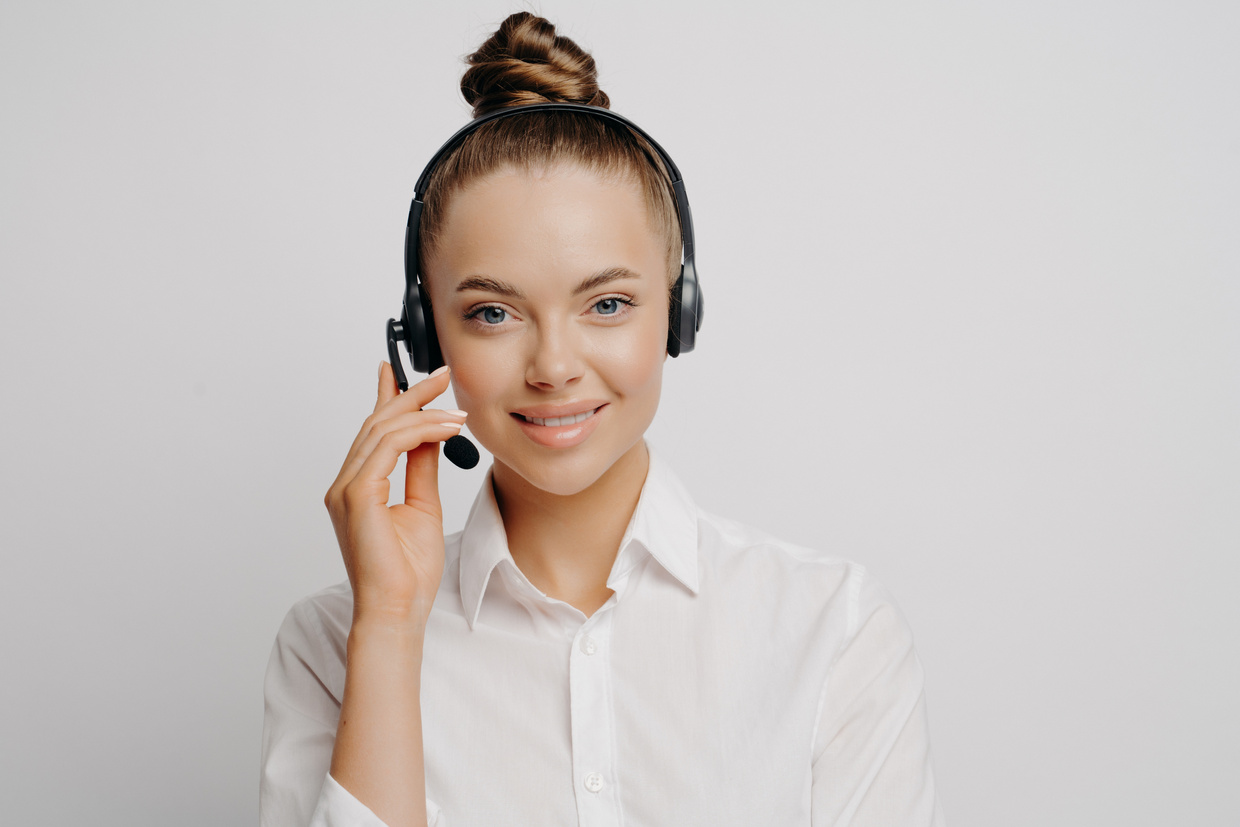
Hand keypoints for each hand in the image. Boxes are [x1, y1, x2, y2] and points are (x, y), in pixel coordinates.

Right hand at [324, 363, 466, 630]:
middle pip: (377, 424)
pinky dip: (419, 432)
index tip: (406, 373)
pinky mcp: (357, 497)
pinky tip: (445, 430)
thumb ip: (422, 468)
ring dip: (424, 414)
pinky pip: (388, 448)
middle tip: (443, 376)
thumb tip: (432, 436)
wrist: (398, 610)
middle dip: (411, 395)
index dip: (388, 397)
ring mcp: (346, 490)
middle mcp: (345, 485)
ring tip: (458, 411)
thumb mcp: (423, 505)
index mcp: (358, 488)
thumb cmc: (408, 572)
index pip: (373, 432)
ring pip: (383, 431)